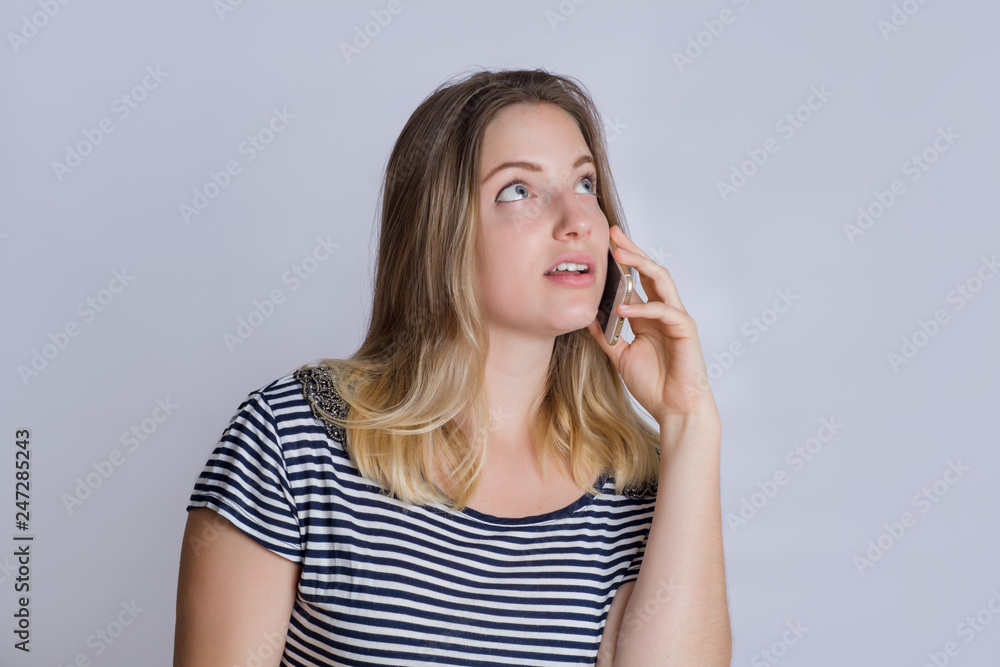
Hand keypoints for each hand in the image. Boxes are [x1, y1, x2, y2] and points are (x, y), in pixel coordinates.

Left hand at [586, 225, 718, 426]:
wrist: (675, 408)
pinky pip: (664, 310)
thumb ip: (606, 335)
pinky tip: (622, 308)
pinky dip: (643, 307)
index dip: (623, 262)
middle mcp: (664, 311)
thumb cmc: (654, 383)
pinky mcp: (685, 329)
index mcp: (649, 315)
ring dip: (640, 265)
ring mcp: (676, 318)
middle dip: (632, 251)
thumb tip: (587, 316)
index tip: (604, 244)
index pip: (636, 280)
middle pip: (649, 271)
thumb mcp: (620, 355)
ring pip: (661, 280)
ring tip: (619, 255)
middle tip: (613, 234)